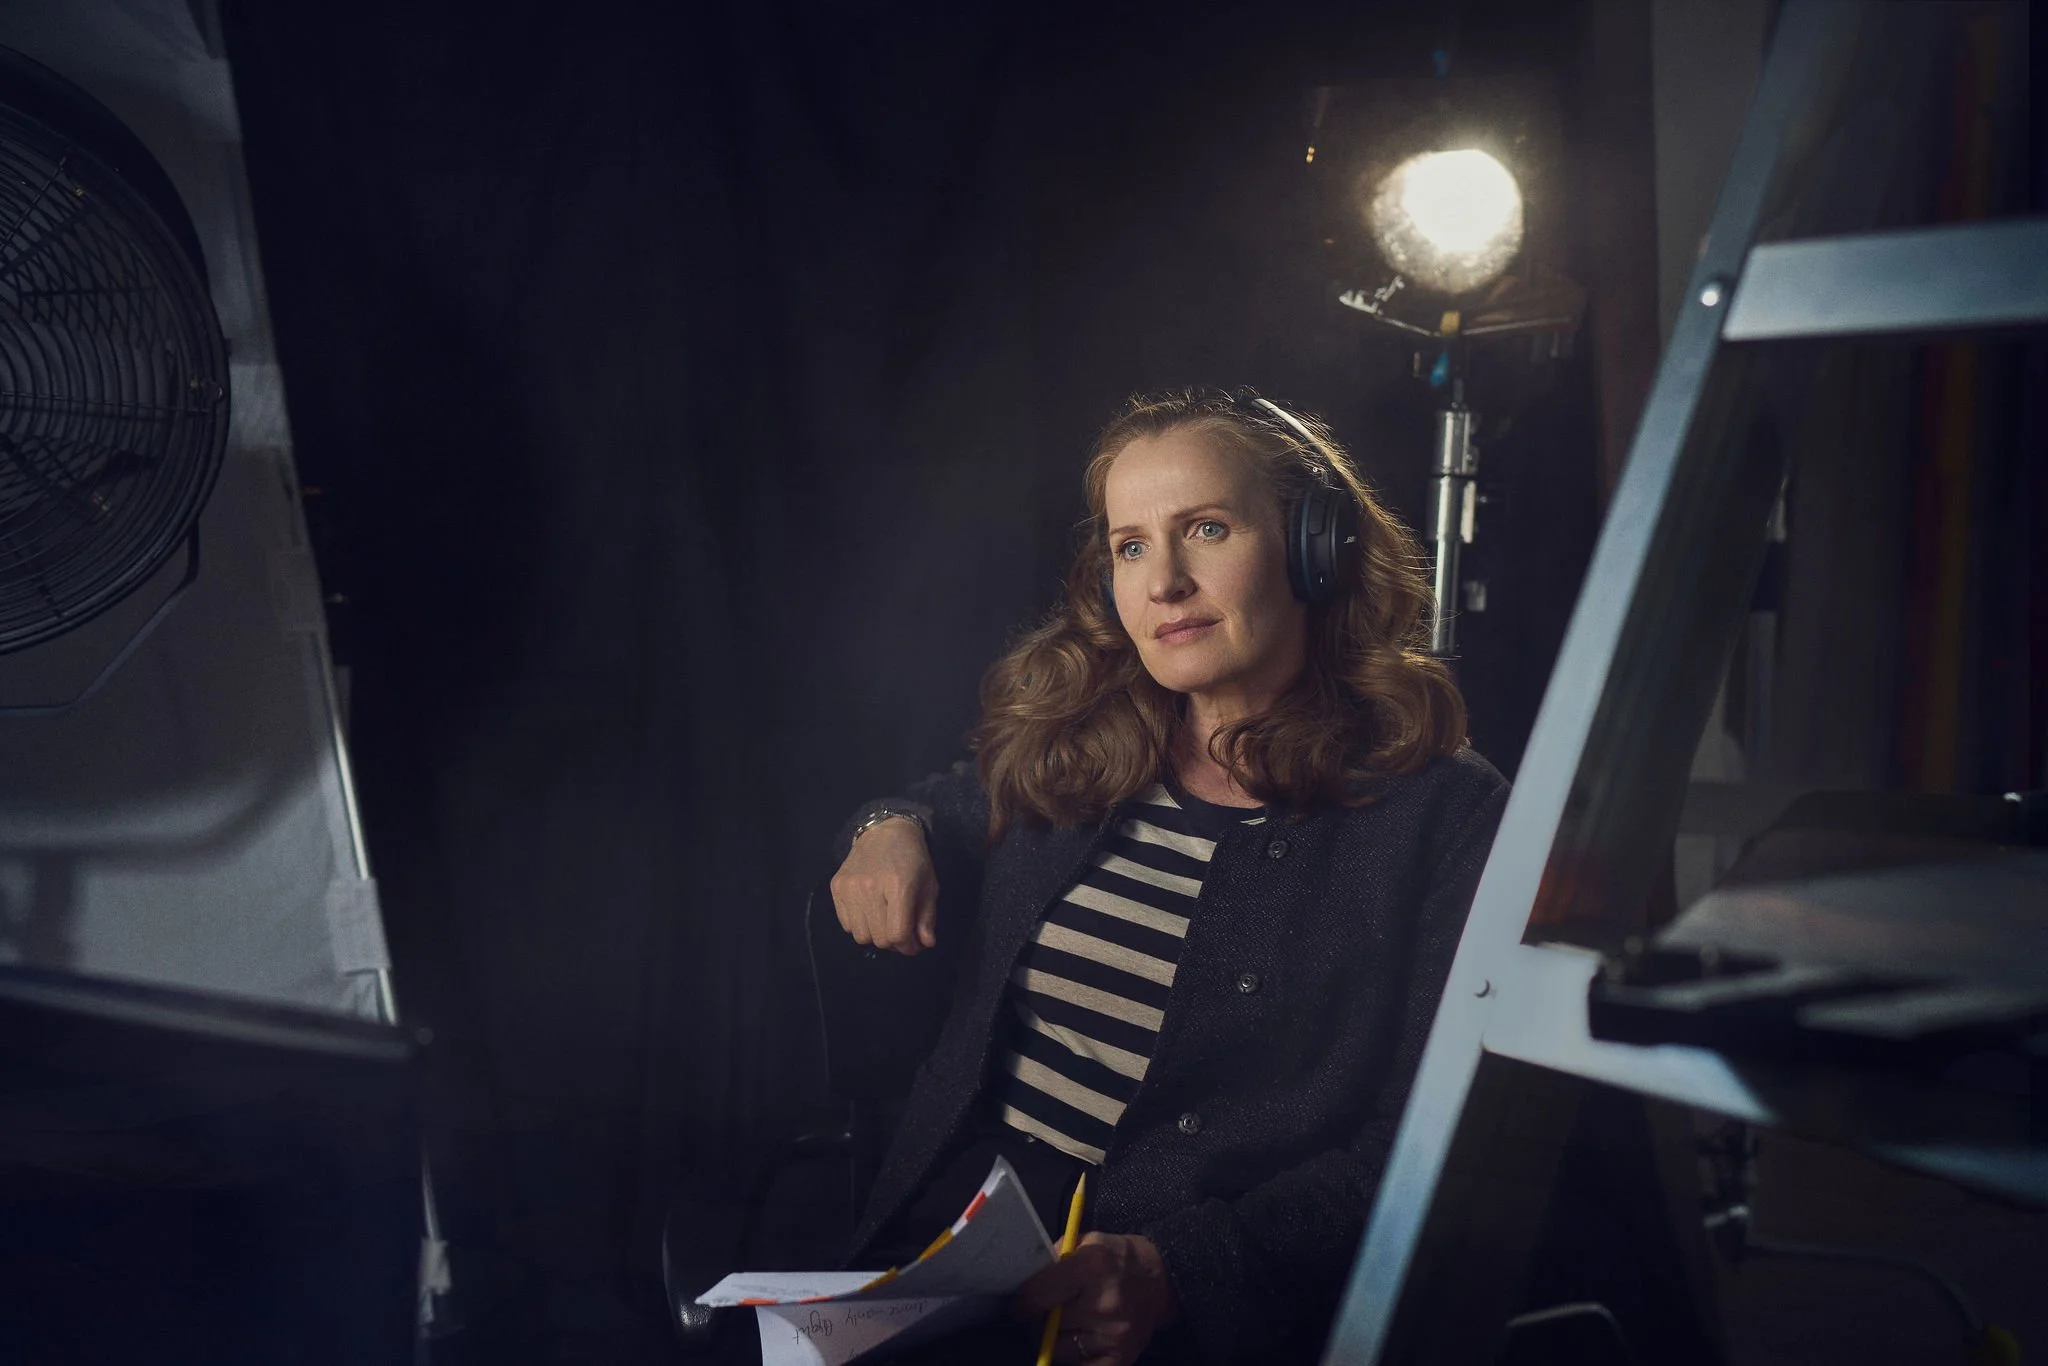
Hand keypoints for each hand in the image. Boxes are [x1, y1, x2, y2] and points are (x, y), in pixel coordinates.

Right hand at [829, 817, 939, 954]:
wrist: (884, 831)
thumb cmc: (913, 859)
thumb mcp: (929, 886)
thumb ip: (927, 917)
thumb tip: (925, 944)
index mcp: (898, 886)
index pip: (898, 934)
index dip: (909, 947)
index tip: (915, 943)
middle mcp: (870, 887)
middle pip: (879, 939)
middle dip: (894, 942)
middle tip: (902, 931)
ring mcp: (849, 887)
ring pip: (860, 936)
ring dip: (875, 935)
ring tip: (885, 921)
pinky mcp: (836, 887)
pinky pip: (846, 925)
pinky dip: (860, 925)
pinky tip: (870, 911)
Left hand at [1013, 1233, 1177, 1365]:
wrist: (1159, 1279)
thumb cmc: (1115, 1258)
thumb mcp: (1086, 1242)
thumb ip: (1054, 1261)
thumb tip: (1021, 1289)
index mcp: (1093, 1264)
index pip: (1037, 1295)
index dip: (1021, 1303)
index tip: (1019, 1306)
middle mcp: (1104, 1302)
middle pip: (1046, 1326)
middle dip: (1039, 1321)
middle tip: (1045, 1313)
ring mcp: (1115, 1334)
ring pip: (1060, 1350)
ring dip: (1057, 1340)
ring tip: (1070, 1324)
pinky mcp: (1122, 1357)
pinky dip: (1075, 1359)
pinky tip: (1080, 1343)